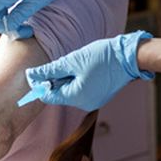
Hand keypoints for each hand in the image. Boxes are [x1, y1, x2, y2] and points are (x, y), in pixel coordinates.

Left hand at [25, 31, 153, 110]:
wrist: (128, 56)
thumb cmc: (102, 57)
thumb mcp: (72, 61)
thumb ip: (51, 70)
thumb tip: (32, 75)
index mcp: (77, 97)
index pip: (49, 96)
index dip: (39, 85)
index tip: (33, 73)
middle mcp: (85, 104)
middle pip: (60, 94)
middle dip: (55, 80)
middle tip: (58, 63)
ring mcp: (94, 101)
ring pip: (70, 91)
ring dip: (66, 78)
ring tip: (74, 63)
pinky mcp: (99, 96)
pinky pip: (81, 90)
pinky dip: (77, 80)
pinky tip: (83, 67)